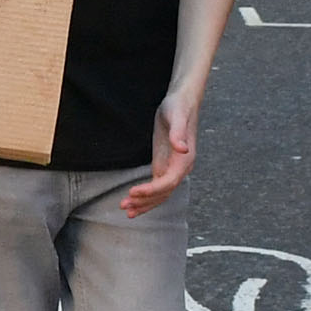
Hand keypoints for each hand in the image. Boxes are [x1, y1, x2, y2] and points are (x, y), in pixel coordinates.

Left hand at [120, 90, 198, 216]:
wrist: (182, 101)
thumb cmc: (179, 107)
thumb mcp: (177, 116)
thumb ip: (178, 133)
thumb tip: (183, 149)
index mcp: (185, 159)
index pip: (168, 182)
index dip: (151, 190)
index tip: (133, 192)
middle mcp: (181, 168)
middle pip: (164, 193)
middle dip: (145, 201)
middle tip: (124, 206)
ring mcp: (173, 168)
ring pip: (160, 194)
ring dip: (144, 203)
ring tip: (126, 210)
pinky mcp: (164, 165)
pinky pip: (156, 186)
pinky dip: (146, 196)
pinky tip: (133, 201)